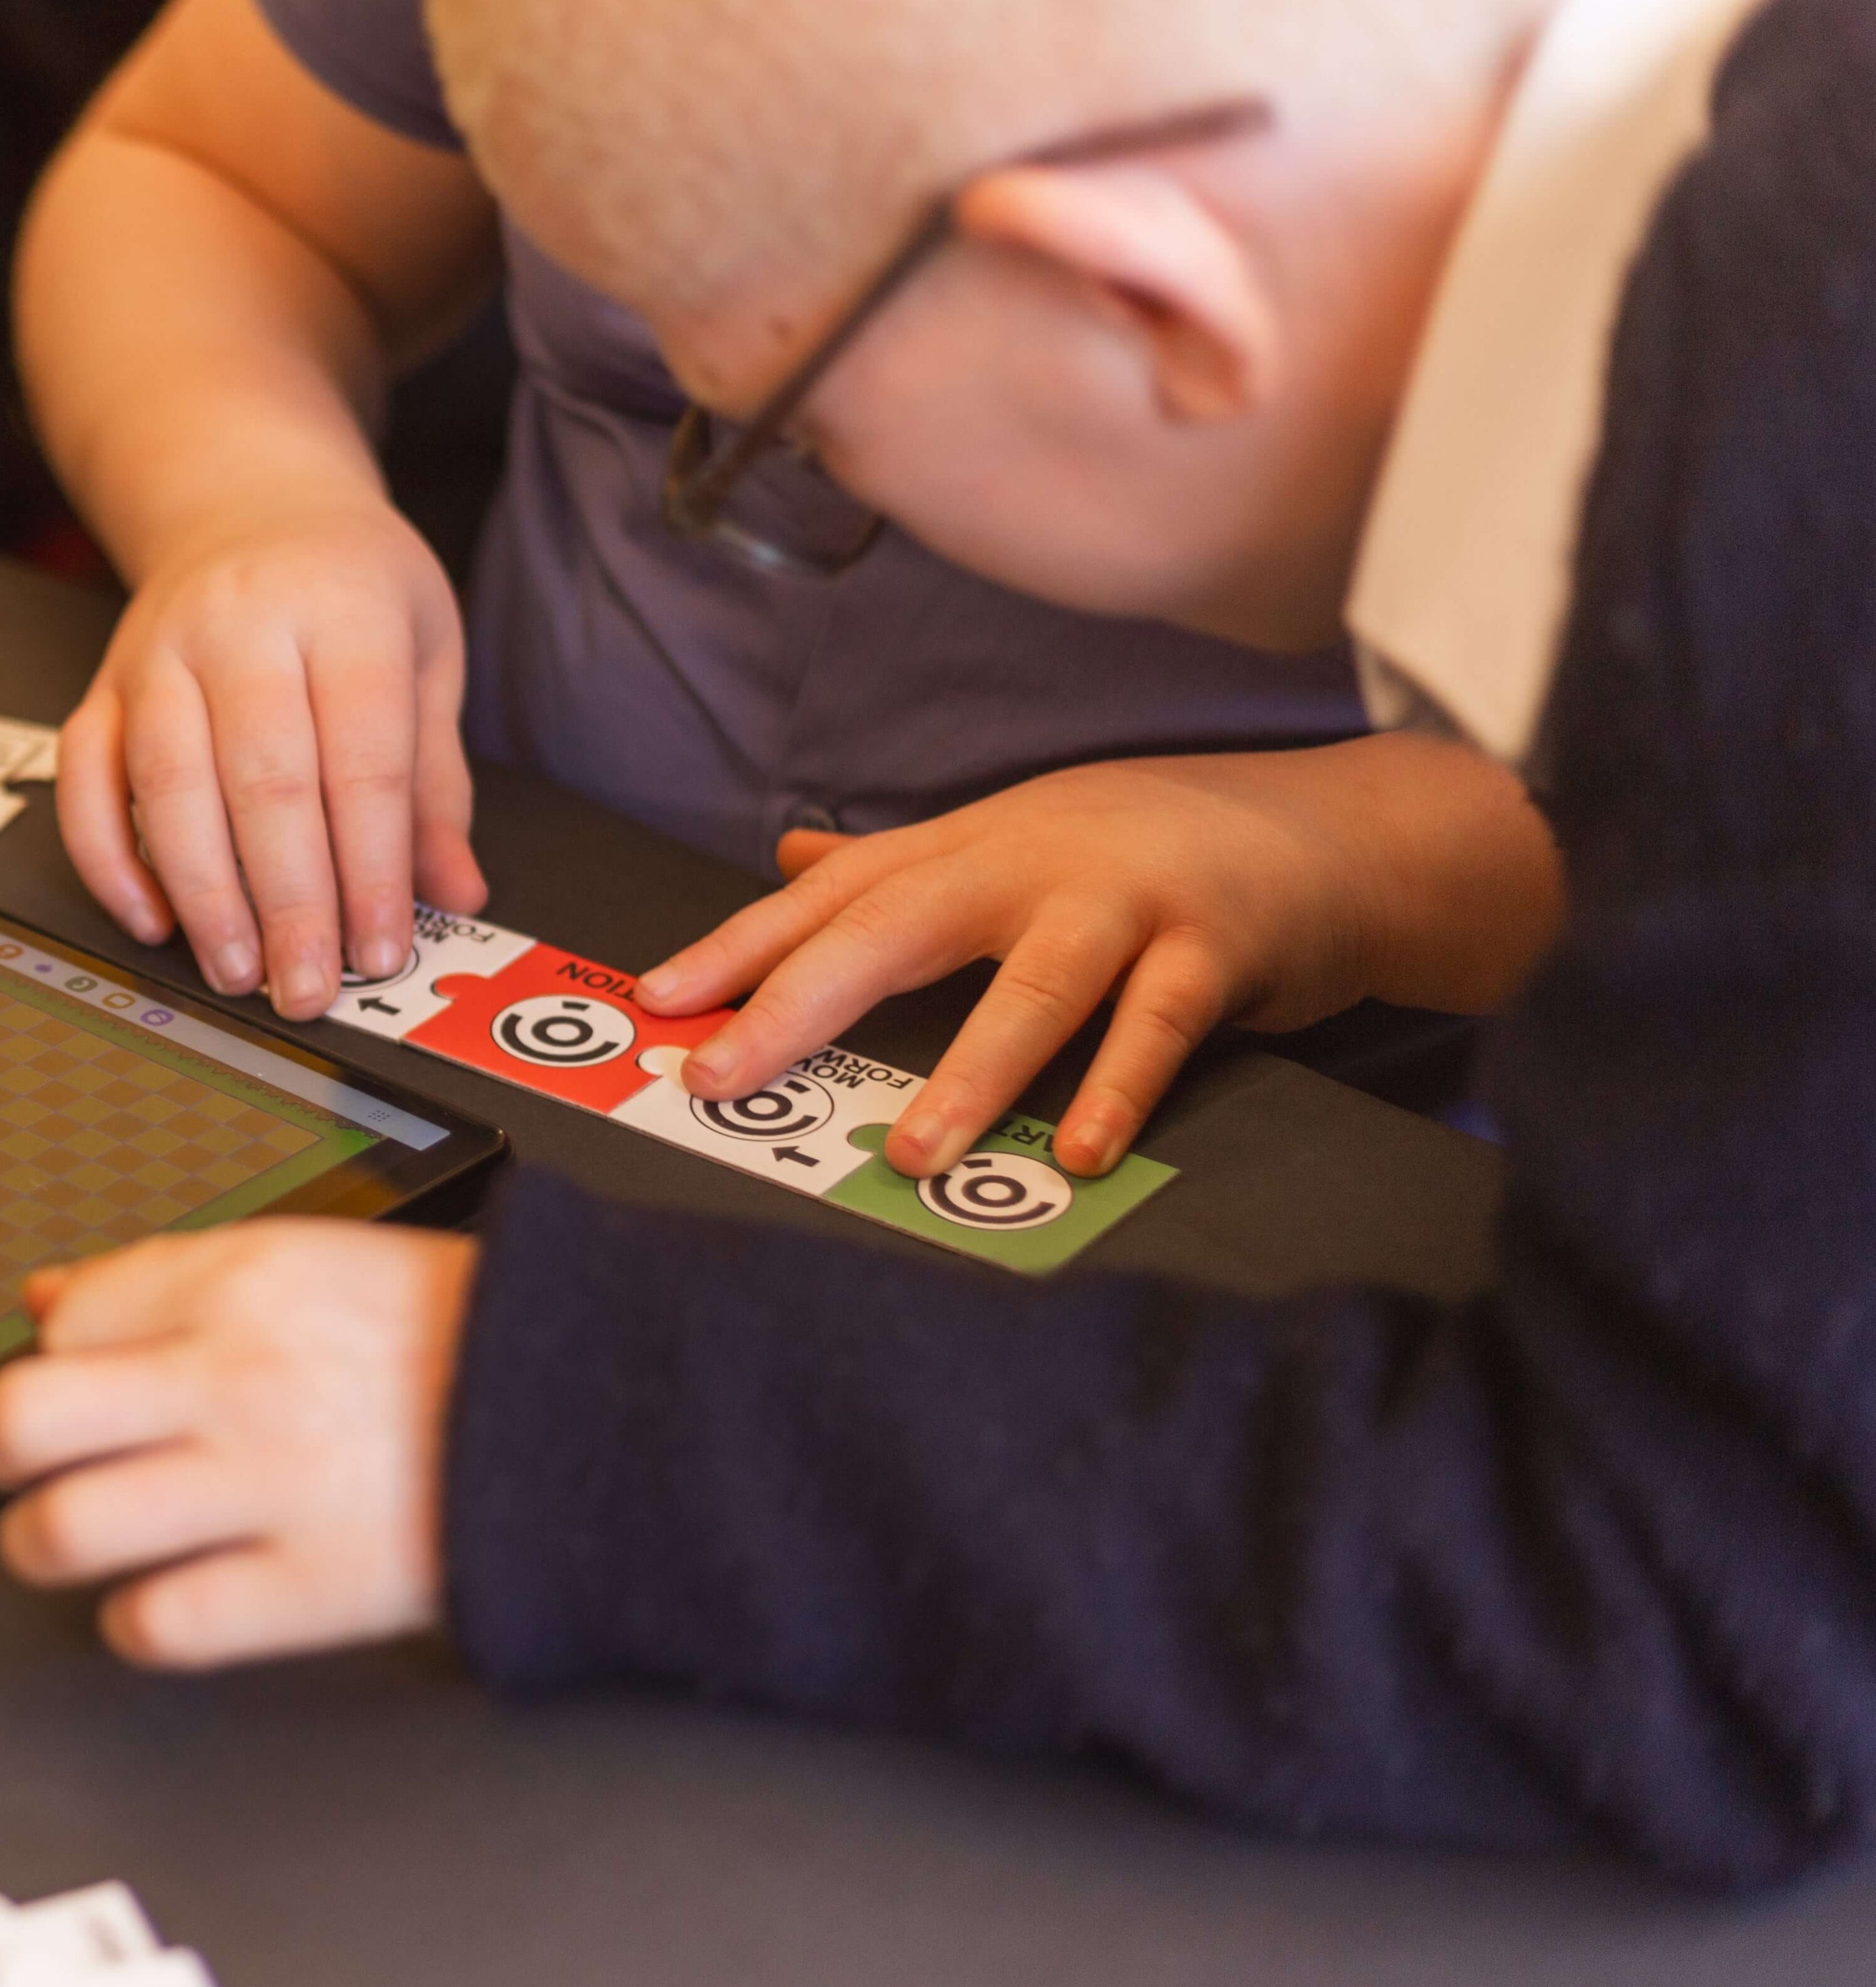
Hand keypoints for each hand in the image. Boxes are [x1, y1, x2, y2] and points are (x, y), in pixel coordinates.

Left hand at [0, 1221, 474, 1668]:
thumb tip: (51, 1298)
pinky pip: (157, 1624)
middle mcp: (236, 1378)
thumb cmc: (449, 1337)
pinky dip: (140, 1624)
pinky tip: (165, 1597)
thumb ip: (172, 1274)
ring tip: (77, 1537)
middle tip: (19, 1463)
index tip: (78, 1385)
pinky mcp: (309, 1588)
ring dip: (47, 1544)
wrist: (591, 1410)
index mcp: (237, 1282)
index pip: (61, 1323)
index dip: (56, 1357)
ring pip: (62, 1531)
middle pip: (20, 1419)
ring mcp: (268, 1487)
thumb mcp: (308, 1258)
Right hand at [57, 508, 483, 1023]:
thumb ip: (434, 779)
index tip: (383, 952)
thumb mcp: (424, 652)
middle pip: (266, 782)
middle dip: (291, 902)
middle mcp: (242, 626)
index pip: (363, 760)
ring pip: (169, 787)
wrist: (248, 500)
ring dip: (204, 895)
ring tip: (239, 971)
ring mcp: (158, 654)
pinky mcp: (101, 686)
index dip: (373, 868)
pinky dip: (109, 859)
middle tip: (309, 990)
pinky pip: (84, 780)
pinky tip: (152, 921)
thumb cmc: (349, 588)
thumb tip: (455, 892)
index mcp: (342, 610)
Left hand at [633, 735, 1563, 1176]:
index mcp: (970, 845)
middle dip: (799, 1001)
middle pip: (897, 928)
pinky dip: (1118, 1090)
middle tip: (721, 1075)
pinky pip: (1158, 1027)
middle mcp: (1033, 863)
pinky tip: (1076, 1156)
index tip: (657, 998)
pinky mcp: (1215, 948)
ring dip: (969, 1075)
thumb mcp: (1011, 838)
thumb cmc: (1145, 848)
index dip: (739, 944)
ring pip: (1032, 988)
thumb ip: (899, 863)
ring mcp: (1127, 901)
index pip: (831, 894)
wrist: (1330, 830)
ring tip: (910, 1156)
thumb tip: (788, 858)